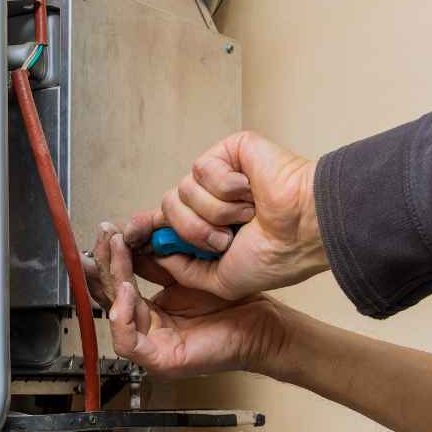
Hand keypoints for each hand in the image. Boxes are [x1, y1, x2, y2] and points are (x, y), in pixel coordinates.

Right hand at [83, 225, 288, 376]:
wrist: (263, 326)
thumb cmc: (234, 304)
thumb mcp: (188, 273)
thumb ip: (159, 262)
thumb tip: (133, 238)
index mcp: (150, 313)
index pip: (117, 284)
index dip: (110, 258)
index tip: (109, 232)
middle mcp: (147, 330)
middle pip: (110, 297)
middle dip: (105, 263)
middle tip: (107, 236)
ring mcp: (152, 348)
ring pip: (114, 315)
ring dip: (112, 280)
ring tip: (118, 252)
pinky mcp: (160, 361)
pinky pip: (127, 342)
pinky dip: (123, 315)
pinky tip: (128, 289)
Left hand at [124, 131, 328, 299]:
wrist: (302, 232)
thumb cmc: (276, 256)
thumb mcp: (221, 280)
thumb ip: (186, 270)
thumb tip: (158, 254)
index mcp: (209, 227)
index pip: (165, 223)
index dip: (144, 228)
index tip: (128, 236)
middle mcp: (211, 201)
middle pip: (167, 209)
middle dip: (193, 231)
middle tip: (227, 239)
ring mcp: (219, 176)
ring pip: (182, 192)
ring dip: (215, 212)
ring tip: (246, 215)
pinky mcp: (229, 152)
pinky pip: (202, 169)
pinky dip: (227, 187)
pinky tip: (250, 190)